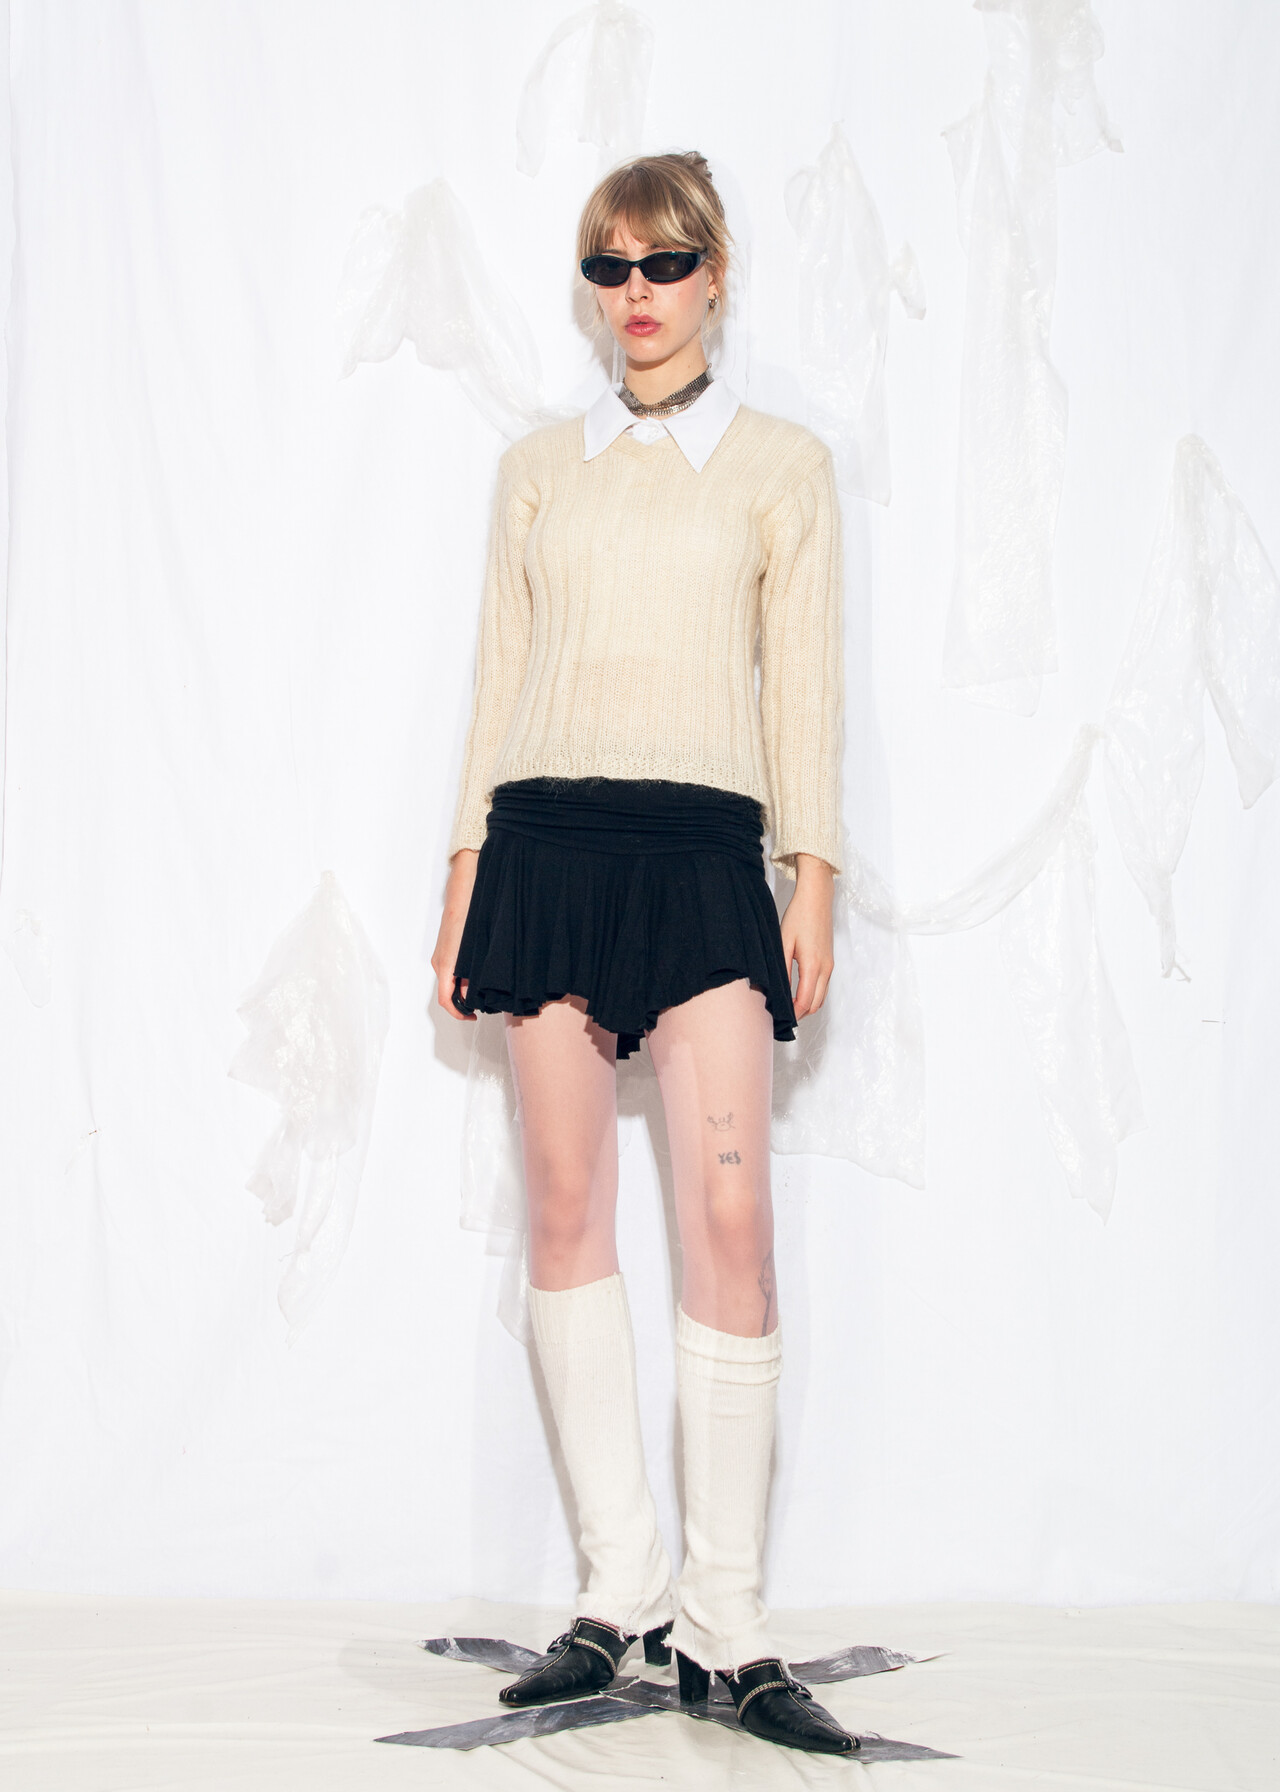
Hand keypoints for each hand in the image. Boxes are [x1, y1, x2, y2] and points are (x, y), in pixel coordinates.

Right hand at [431, 849, 479, 1020]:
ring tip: (486, 990)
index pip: (446, 1000)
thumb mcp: (476, 950)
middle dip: (465, 1003)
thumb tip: (475, 994)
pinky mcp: (447, 948)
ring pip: (451, 981)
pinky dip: (463, 978)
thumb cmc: (471, 915)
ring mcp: (441, 955)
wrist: (464, 888)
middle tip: (486, 1004)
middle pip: (448, 992)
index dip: (459, 1014)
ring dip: (465, 990)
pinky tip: (480, 974)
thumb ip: (475, 974)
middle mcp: (440, 962)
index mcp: (445, 964)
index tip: (474, 1017)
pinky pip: (452, 970)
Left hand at [780, 853, 834, 1018]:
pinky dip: (812, 995)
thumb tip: (777, 992)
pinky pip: (823, 986)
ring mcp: (830, 965)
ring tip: (786, 1007)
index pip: (805, 1002)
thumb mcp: (783, 942)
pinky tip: (796, 993)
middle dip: (800, 1014)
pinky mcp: (829, 961)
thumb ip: (781, 969)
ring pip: (821, 997)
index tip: (779, 1018)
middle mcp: (825, 969)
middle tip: (780, 1016)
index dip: (793, 1014)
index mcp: (813, 966)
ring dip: (807, 1006)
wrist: (817, 898)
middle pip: (816, 1004)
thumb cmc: (799, 916)